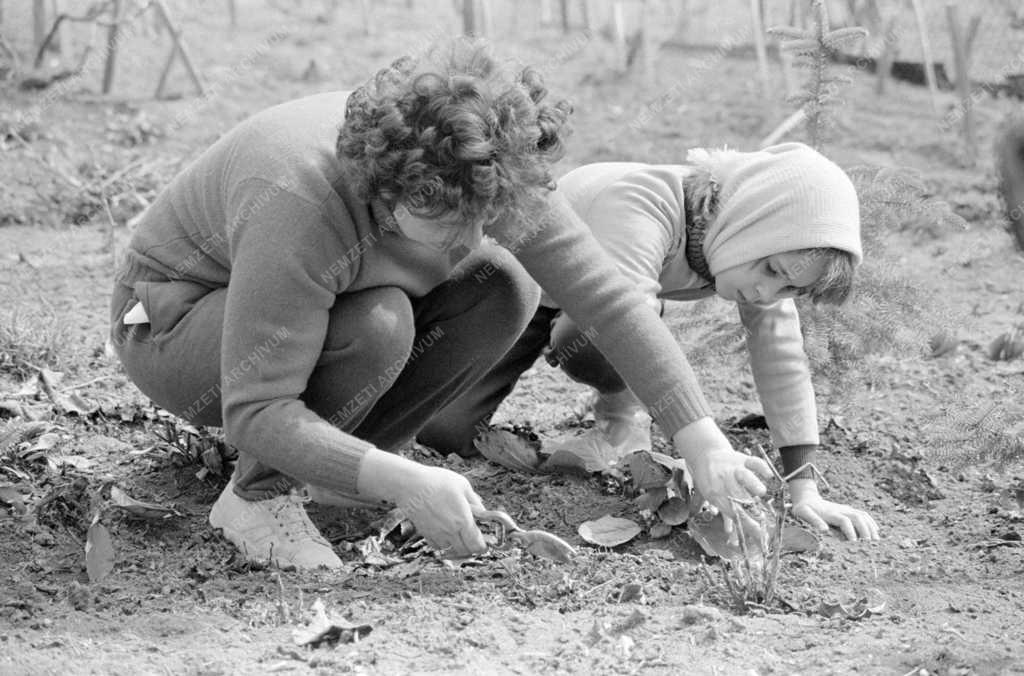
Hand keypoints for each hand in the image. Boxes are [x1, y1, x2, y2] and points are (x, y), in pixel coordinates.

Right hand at [356, 449, 487, 557]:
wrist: (409, 484)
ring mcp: (436, 534)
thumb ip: (475, 501)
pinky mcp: (425, 533)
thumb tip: (483, 512)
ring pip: (451, 550)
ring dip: (458, 546)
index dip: (483, 546)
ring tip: (460, 535)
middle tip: (474, 538)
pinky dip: (444, 543)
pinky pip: (438, 546)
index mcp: (463, 520)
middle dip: (472, 548)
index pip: (477, 545)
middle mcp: (450, 531)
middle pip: (465, 552)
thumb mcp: (462, 485)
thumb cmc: (437, 481)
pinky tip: (445, 532)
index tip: (485, 542)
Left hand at [673, 417, 773, 532]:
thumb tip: (735, 543)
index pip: (732, 512)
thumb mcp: (713, 498)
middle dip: (750, 506)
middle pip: (738, 495)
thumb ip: (728, 516)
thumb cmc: (711, 482)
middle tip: (762, 517)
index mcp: (716, 495)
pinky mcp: (742, 459)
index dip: (746, 523)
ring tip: (760, 492)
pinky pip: (753, 462)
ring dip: (751, 483)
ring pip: (743, 476)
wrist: (705, 455)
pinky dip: (761, 467)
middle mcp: (725, 482)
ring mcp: (734, 470)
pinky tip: (769, 476)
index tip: (760, 534)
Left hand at [789, 479, 879, 540]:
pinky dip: (870, 522)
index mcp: (831, 513)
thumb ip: (813, 521)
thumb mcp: (803, 513)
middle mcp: (841, 510)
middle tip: (870, 545)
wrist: (807, 498)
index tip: (854, 544)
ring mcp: (846, 509)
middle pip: (858, 517)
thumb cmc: (804, 509)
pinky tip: (876, 531)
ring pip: (863, 516)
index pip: (844, 521)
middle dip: (865, 531)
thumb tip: (824, 530)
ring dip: (870, 527)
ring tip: (876, 541)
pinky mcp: (848, 510)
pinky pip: (863, 515)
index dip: (850, 532)